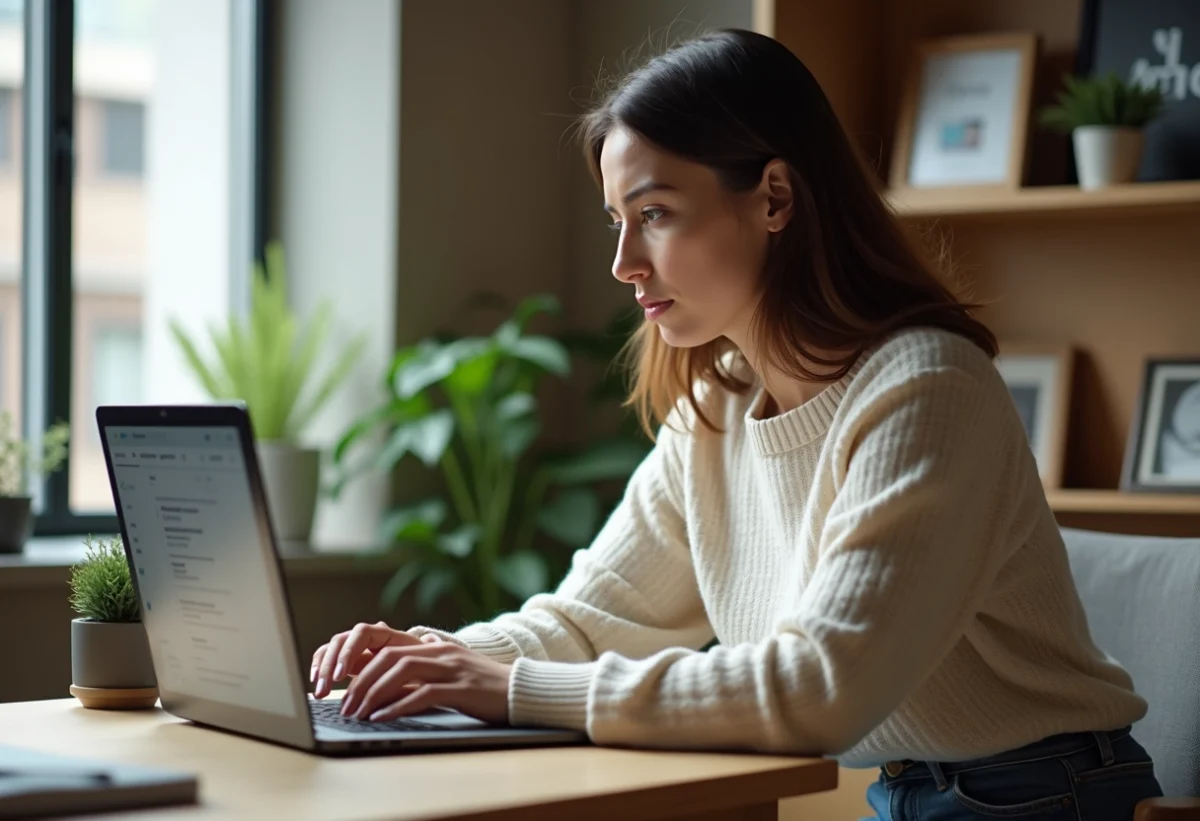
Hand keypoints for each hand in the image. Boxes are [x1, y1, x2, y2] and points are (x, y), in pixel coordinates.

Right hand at [310, 621, 435, 698]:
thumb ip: (399, 681)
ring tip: (319, 691)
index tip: (341, 675)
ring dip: (322, 668)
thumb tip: (382, 701)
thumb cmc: (421, 671)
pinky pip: (328, 656)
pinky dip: (320, 667)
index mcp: (387, 634)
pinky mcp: (348, 659)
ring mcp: (356, 646)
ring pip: (332, 648)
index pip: (362, 633)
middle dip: (330, 665)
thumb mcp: (415, 674)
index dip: (349, 652)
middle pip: (342, 640)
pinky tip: (316, 682)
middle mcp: (368, 637)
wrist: (425, 668)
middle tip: (324, 688)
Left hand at [338, 641, 512, 724]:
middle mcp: (441, 654)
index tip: (347, 688)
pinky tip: (383, 717)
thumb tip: (422, 641)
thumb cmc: (488, 683)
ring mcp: (452, 670)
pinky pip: (423, 695)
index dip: (364, 667)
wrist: (521, 690)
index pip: (389, 650)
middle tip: (346, 705)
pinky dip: (398, 706)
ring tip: (359, 713)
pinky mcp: (461, 689)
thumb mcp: (460, 662)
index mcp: (437, 648)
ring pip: (402, 673)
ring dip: (375, 693)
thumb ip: (438, 652)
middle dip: (363, 682)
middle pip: (390, 659)